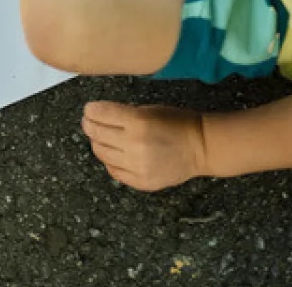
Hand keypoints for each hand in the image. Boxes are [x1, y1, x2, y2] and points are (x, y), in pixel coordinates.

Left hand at [81, 101, 207, 191]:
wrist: (202, 147)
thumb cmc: (176, 123)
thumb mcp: (149, 110)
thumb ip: (124, 114)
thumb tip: (98, 115)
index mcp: (138, 122)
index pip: (100, 114)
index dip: (91, 110)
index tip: (89, 109)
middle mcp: (134, 145)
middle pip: (96, 134)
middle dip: (89, 124)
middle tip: (89, 122)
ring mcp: (137, 166)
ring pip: (101, 153)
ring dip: (97, 143)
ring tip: (101, 138)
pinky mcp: (141, 181)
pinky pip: (114, 171)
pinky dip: (110, 161)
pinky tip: (115, 154)